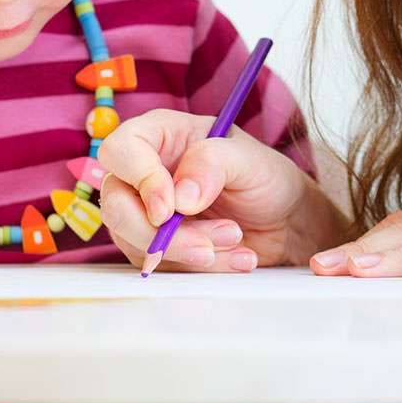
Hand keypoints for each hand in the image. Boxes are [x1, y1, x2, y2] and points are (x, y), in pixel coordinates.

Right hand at [97, 108, 334, 271]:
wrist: (286, 219)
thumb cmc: (265, 177)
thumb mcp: (249, 160)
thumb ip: (213, 164)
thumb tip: (179, 197)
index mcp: (161, 136)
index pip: (121, 151)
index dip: (140, 180)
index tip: (171, 208)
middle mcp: (145, 174)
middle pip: (115, 205)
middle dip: (160, 234)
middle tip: (207, 243)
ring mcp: (147, 213)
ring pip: (135, 242)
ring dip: (187, 251)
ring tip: (235, 239)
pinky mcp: (158, 246)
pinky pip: (162, 265)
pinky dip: (202, 266)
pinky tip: (237, 256)